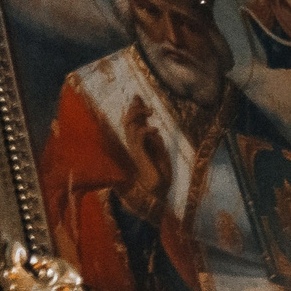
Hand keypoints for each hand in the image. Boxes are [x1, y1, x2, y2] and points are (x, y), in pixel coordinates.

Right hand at [120, 99, 171, 221]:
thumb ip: (156, 143)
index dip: (134, 109)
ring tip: (150, 112)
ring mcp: (135, 150)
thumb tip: (153, 131)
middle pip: (128, 121)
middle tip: (143, 102)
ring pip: (130, 126)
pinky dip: (145, 130)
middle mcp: (134, 146)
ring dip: (138, 116)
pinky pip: (138, 138)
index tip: (138, 97)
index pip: (133, 123)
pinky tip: (155, 130)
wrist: (158, 193)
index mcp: (140, 144)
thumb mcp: (162, 155)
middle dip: (134, 108)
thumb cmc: (161, 177)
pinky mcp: (139, 156)